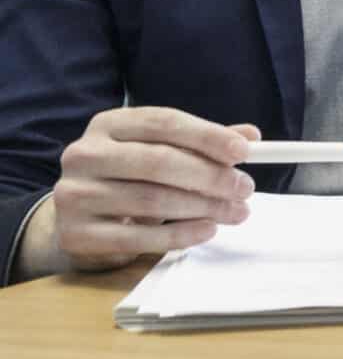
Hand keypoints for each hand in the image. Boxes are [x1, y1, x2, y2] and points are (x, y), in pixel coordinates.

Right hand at [21, 107, 258, 277]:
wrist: (79, 219)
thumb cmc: (129, 178)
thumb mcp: (161, 152)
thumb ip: (202, 144)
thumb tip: (251, 136)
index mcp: (108, 124)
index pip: (164, 122)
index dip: (207, 136)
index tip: (245, 151)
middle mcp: (85, 154)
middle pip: (158, 161)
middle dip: (211, 176)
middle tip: (246, 188)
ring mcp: (75, 194)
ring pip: (152, 199)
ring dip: (203, 207)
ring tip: (236, 212)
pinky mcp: (77, 233)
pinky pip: (139, 237)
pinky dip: (181, 234)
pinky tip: (208, 230)